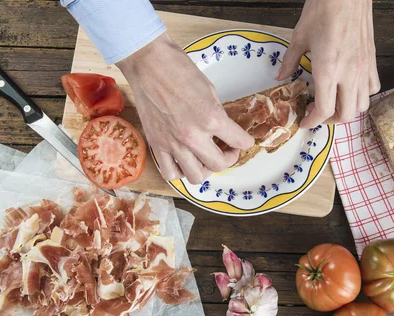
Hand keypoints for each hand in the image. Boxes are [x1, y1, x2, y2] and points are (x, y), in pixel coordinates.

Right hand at [116, 33, 253, 183]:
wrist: (148, 63)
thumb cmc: (178, 69)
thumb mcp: (209, 90)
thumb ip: (217, 114)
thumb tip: (223, 129)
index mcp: (211, 118)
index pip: (239, 141)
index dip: (245, 141)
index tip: (243, 140)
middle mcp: (193, 136)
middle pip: (218, 165)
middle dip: (228, 158)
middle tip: (227, 149)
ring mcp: (172, 144)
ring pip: (196, 176)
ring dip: (205, 169)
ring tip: (205, 158)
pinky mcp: (156, 145)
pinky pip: (170, 173)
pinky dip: (180, 171)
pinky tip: (184, 161)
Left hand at [277, 0, 379, 127]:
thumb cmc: (323, 10)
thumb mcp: (299, 37)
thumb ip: (290, 61)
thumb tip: (281, 76)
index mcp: (328, 71)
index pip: (324, 110)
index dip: (313, 122)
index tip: (304, 122)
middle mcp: (349, 74)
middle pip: (346, 114)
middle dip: (329, 120)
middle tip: (317, 114)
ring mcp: (363, 68)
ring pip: (361, 105)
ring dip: (347, 110)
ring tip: (334, 104)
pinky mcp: (372, 60)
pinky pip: (372, 88)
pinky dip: (362, 95)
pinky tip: (350, 88)